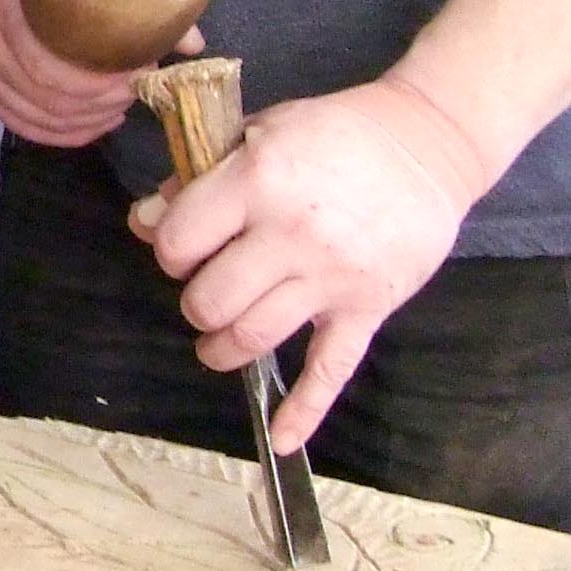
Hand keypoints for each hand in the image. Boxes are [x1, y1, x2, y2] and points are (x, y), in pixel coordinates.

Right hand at [0, 0, 187, 146]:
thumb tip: (192, 45)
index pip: (50, 66)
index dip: (100, 85)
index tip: (140, 75)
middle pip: (45, 96)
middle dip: (99, 104)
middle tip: (136, 94)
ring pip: (34, 114)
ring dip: (82, 122)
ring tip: (119, 109)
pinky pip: (18, 119)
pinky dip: (57, 131)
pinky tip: (91, 125)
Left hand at [130, 73, 490, 450]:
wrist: (426, 144)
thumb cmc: (332, 133)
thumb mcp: (258, 131)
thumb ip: (199, 178)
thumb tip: (145, 221)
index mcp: (258, 181)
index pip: (180, 241)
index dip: (171, 249)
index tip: (185, 246)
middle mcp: (292, 235)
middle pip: (210, 300)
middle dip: (196, 301)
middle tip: (207, 289)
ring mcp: (332, 278)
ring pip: (253, 337)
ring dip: (222, 347)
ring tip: (218, 339)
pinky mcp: (367, 309)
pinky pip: (331, 370)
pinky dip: (304, 410)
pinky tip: (282, 439)